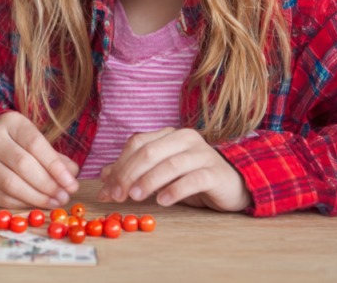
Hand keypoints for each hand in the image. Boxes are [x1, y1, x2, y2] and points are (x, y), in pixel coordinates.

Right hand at [0, 111, 79, 208]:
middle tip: (64, 196)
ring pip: (10, 184)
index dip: (55, 166)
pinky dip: (22, 204)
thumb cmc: (13, 141)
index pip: (35, 144)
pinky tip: (36, 205)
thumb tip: (72, 173)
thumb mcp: (32, 138)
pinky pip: (0, 197)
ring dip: (36, 197)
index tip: (71, 182)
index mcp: (10, 123)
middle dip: (48, 184)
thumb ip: (52, 155)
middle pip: (23, 165)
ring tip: (54, 203)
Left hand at [96, 127, 250, 211]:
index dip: (119, 165)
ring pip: (169, 164)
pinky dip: (174, 190)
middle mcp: (184, 138)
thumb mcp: (160, 173)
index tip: (107, 189)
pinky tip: (162, 201)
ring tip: (135, 197)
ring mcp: (202, 154)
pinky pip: (192, 179)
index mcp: (168, 135)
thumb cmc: (192, 177)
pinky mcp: (215, 172)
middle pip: (149, 152)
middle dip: (128, 174)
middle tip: (118, 195)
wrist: (232, 185)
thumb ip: (134, 172)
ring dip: (149, 181)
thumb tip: (104, 176)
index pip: (136, 144)